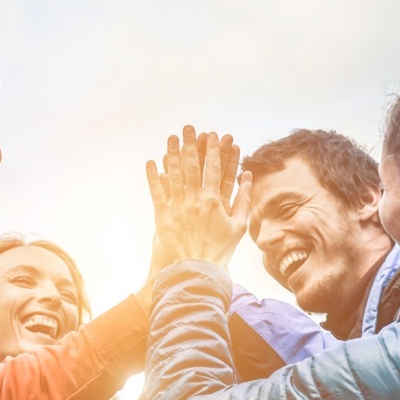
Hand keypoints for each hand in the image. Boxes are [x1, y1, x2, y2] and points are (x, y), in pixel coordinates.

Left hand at [145, 124, 250, 269]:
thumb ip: (244, 200)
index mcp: (214, 202)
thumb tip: (248, 177)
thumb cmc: (220, 251)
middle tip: (189, 128)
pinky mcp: (163, 218)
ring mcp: (177, 208)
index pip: (214, 169)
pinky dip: (153, 177)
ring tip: (171, 138)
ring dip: (172, 154)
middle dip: (192, 145)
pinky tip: (152, 162)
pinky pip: (157, 193)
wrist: (196, 272)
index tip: (214, 135)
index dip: (214, 150)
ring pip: (174, 175)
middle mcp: (195, 201)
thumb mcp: (239, 227)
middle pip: (193, 166)